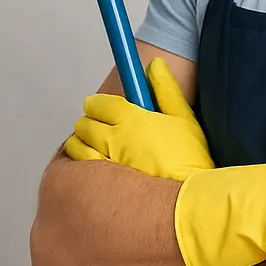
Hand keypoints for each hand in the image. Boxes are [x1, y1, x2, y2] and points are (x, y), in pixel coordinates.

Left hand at [65, 58, 213, 180]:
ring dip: (83, 143)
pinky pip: (78, 169)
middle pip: (84, 123)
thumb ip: (166, 89)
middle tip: (105, 129)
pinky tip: (96, 167)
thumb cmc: (189, 159)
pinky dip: (81, 164)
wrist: (187, 200)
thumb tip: (155, 65)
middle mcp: (112, 138)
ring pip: (76, 145)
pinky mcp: (99, 184)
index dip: (99, 105)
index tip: (104, 108)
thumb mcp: (185, 119)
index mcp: (131, 118)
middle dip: (91, 123)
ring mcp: (103, 162)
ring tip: (98, 148)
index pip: (99, 103)